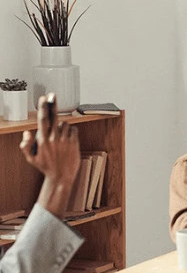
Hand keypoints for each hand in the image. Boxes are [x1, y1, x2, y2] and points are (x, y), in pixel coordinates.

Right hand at [19, 95, 79, 216]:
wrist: (62, 177)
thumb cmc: (45, 167)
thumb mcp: (31, 158)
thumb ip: (25, 145)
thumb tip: (27, 132)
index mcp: (43, 140)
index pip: (42, 120)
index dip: (43, 108)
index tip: (43, 98)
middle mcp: (54, 138)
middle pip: (54, 117)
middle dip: (52, 105)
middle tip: (52, 95)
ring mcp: (65, 140)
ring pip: (64, 123)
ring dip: (61, 126)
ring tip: (58, 138)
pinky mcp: (74, 143)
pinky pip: (73, 130)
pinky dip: (71, 132)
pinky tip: (67, 140)